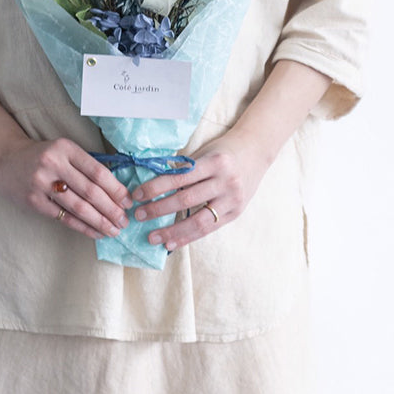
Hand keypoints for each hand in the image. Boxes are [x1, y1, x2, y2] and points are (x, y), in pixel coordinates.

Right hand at [0, 136, 132, 240]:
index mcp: (66, 148)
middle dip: (111, 209)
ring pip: (78, 207)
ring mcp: (41, 183)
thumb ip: (85, 166)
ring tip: (113, 230)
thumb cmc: (43, 156)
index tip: (128, 201)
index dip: (116, 189)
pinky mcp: (33, 201)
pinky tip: (95, 232)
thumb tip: (116, 191)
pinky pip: (63, 217)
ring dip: (99, 221)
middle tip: (124, 221)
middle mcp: (54, 164)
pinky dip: (82, 226)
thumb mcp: (64, 150)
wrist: (6, 158)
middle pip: (90, 191)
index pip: (98, 171)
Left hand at [130, 131, 268, 251]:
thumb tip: (153, 186)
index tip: (137, 195)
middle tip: (138, 215)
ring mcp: (232, 199)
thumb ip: (184, 169)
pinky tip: (172, 242)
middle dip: (159, 209)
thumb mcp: (204, 153)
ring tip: (153, 237)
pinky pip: (208, 228)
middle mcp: (225, 181)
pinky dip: (189, 237)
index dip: (156, 188)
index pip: (179, 178)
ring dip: (172, 230)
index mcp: (214, 162)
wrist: (256, 151)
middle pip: (186, 200)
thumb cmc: (223, 150)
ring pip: (198, 220)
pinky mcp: (236, 213)